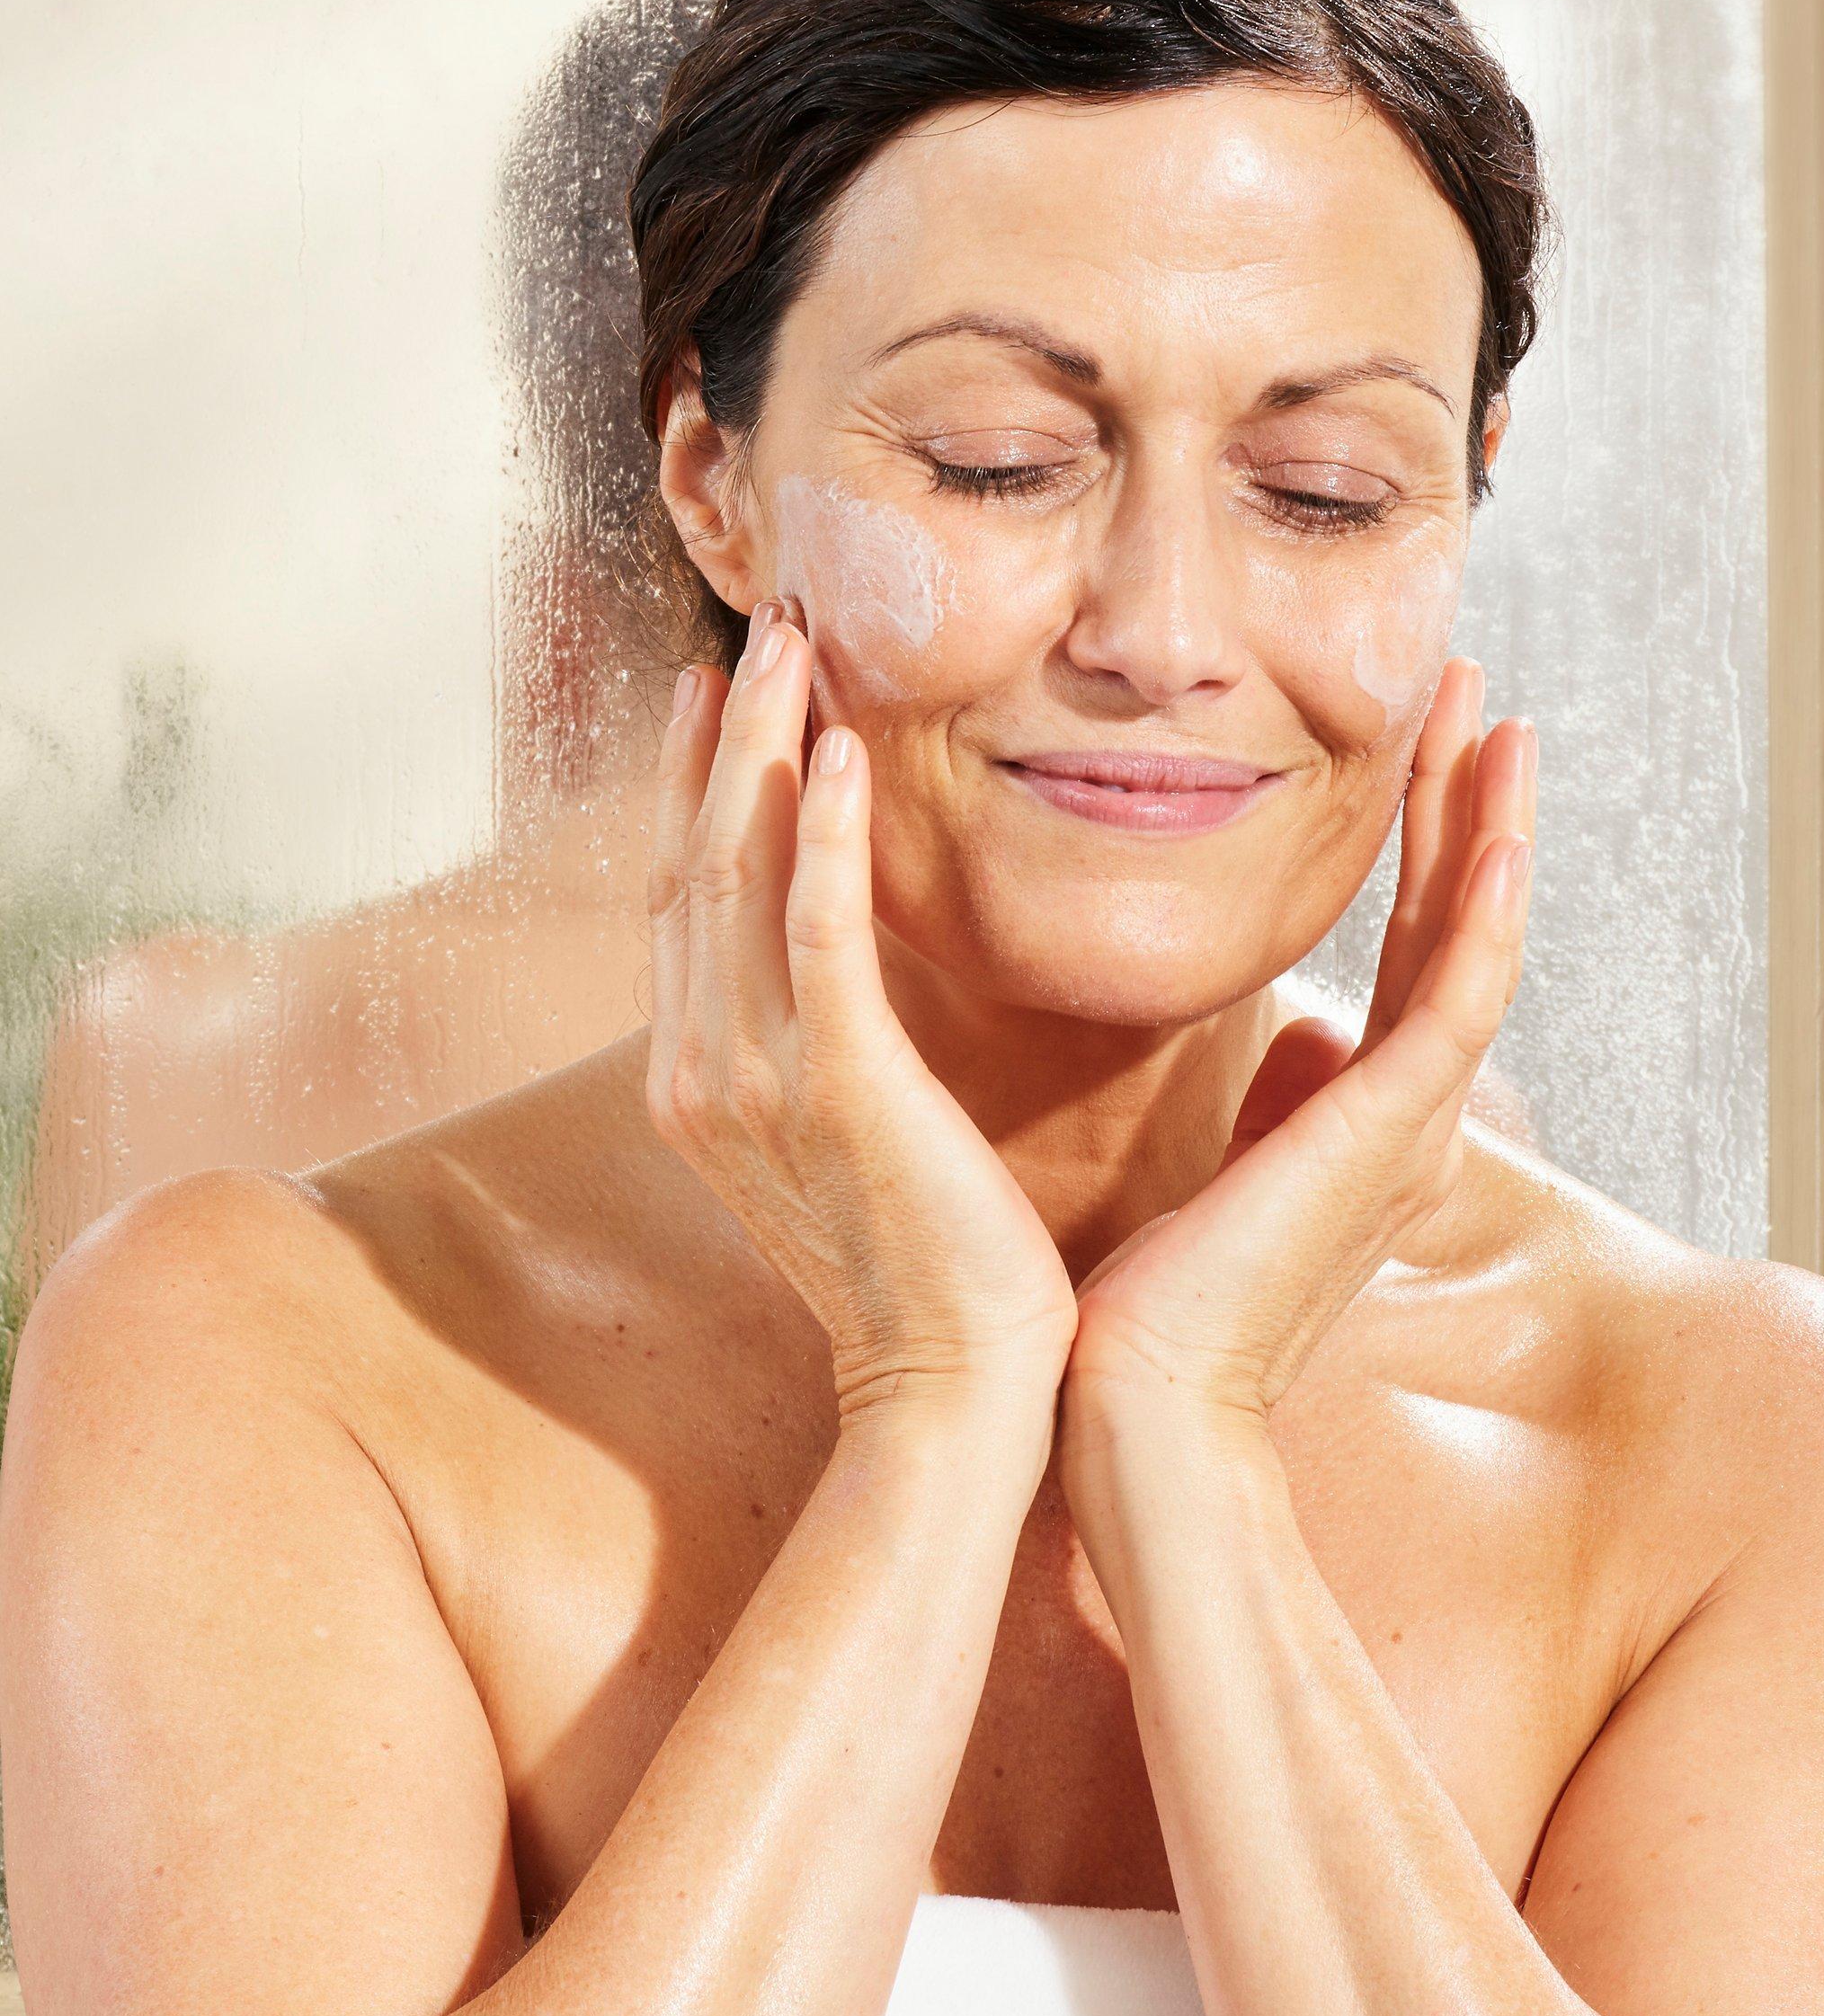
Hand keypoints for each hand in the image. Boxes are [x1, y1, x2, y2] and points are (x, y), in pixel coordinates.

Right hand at [645, 600, 1078, 1418]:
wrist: (950, 1389)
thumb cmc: (921, 1263)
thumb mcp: (836, 1139)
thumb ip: (813, 1046)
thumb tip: (833, 971)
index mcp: (697, 1080)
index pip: (680, 900)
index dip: (693, 785)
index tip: (718, 691)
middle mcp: (699, 1070)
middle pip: (692, 864)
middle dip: (721, 736)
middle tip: (755, 626)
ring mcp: (756, 1081)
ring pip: (740, 876)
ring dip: (765, 750)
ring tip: (792, 647)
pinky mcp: (840, 1089)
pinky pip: (821, 936)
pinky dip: (827, 836)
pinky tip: (847, 753)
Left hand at [1067, 660, 1536, 1419]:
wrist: (1141, 1397)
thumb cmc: (1162, 1298)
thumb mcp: (1231, 1169)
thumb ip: (1286, 1100)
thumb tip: (1307, 1033)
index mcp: (1372, 1113)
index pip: (1419, 944)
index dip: (1429, 839)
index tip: (1423, 743)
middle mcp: (1410, 1112)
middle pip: (1461, 921)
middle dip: (1466, 801)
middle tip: (1474, 691)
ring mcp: (1410, 1125)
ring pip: (1478, 942)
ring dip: (1491, 826)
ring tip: (1498, 720)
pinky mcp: (1390, 1138)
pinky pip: (1460, 1007)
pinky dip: (1487, 921)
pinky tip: (1498, 838)